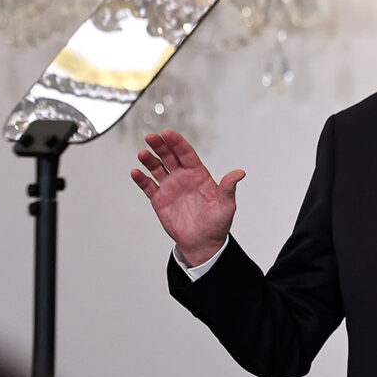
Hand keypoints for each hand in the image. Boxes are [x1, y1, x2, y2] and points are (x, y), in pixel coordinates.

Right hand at [130, 129, 245, 266]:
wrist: (203, 243)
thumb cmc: (217, 223)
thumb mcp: (226, 205)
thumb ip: (228, 188)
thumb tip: (240, 173)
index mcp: (198, 174)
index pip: (186, 153)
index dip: (177, 142)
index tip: (168, 133)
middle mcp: (183, 177)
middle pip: (170, 156)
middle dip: (161, 145)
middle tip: (152, 137)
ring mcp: (170, 187)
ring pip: (157, 168)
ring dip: (149, 159)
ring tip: (143, 154)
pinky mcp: (159, 199)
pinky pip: (148, 186)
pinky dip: (141, 179)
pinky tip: (136, 172)